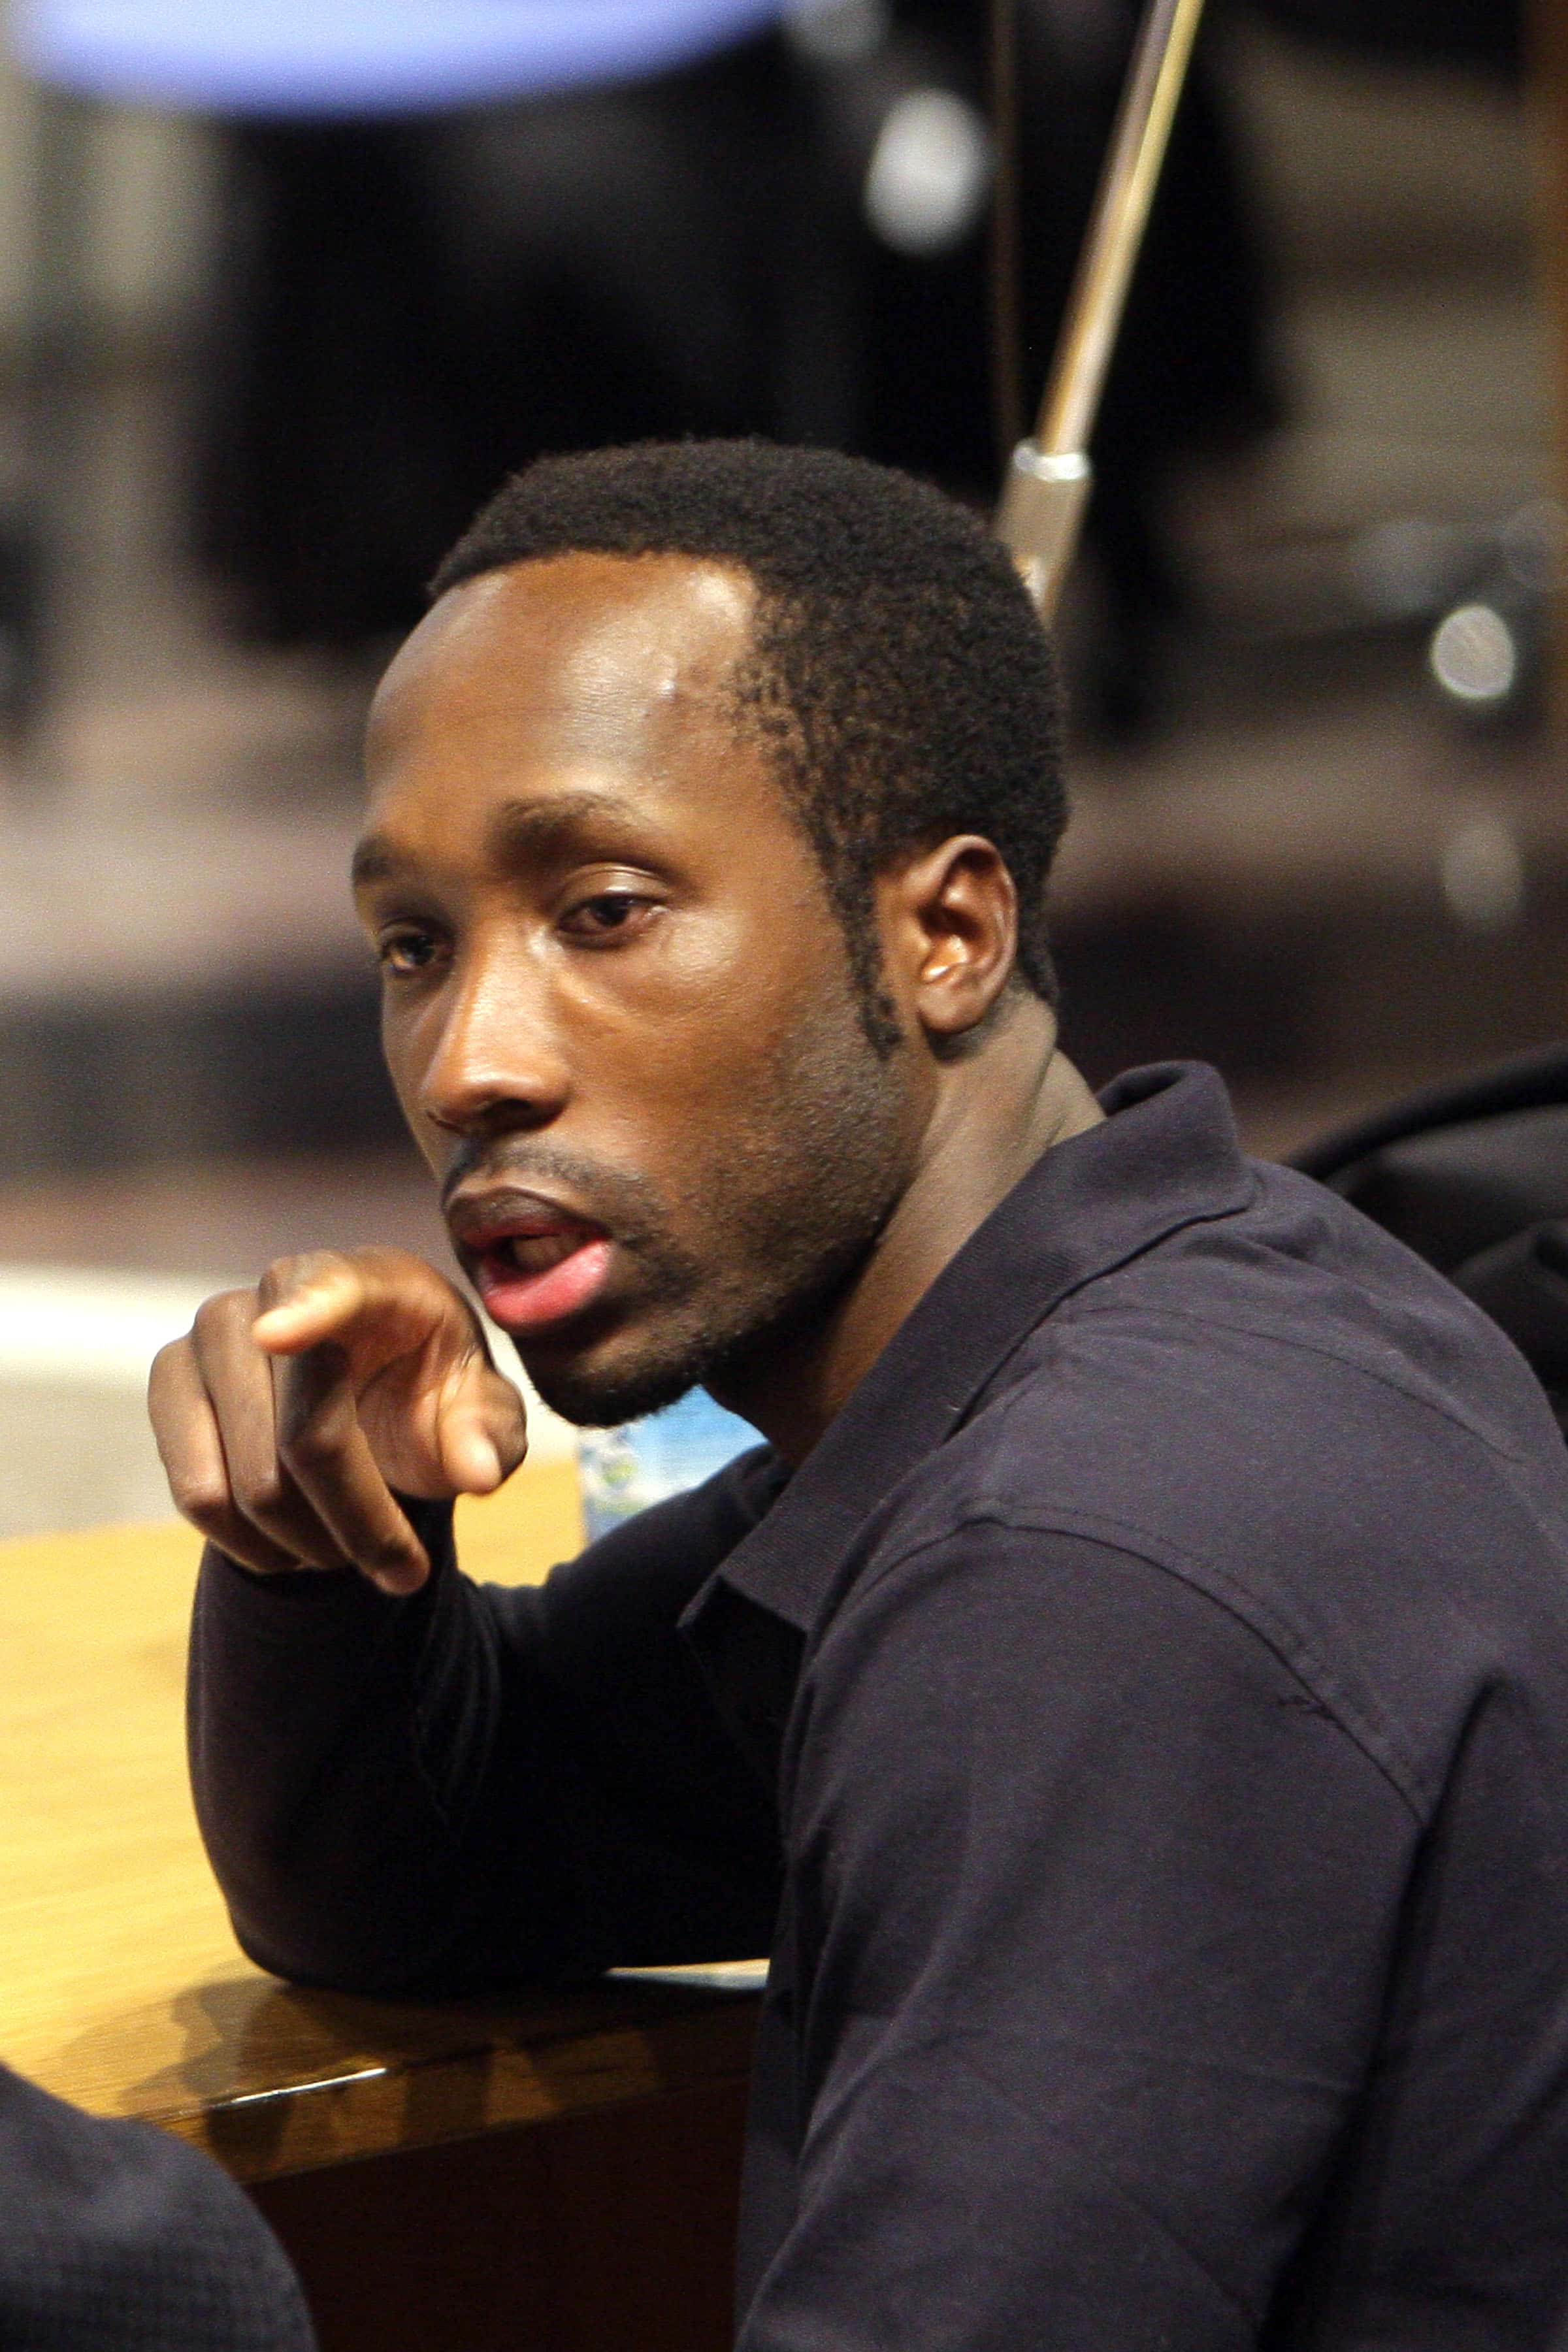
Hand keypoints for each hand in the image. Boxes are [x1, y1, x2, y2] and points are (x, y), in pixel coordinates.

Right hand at [148, 1248, 527, 1593]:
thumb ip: (489, 1435)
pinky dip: (250, 1544)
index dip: (309, 1310)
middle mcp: (276, 1290)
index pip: (336, 1289)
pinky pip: (198, 1493)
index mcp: (372, 1280)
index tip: (278, 1335)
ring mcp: (211, 1332)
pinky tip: (290, 1543)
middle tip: (402, 1568)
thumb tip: (476, 1472)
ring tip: (347, 1549)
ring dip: (308, 1545)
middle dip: (363, 1527)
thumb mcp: (480, 1411)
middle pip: (308, 1440)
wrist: (365, 1379)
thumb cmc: (430, 1387)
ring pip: (250, 1483)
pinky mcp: (170, 1380)